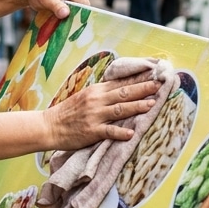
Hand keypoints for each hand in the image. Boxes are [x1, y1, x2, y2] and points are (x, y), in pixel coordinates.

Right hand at [43, 79, 160, 149]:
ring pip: (120, 109)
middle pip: (123, 93)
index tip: (153, 74)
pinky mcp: (92, 131)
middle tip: (159, 85)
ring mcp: (94, 115)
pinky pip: (109, 130)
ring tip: (152, 104)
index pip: (121, 82)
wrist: (50, 126)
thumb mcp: (85, 97)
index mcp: (96, 91)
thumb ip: (102, 93)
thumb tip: (122, 89)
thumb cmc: (69, 112)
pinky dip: (120, 131)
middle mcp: (96, 100)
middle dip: (142, 88)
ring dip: (137, 106)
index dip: (138, 79)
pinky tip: (131, 133)